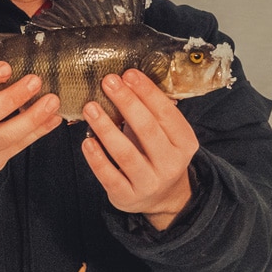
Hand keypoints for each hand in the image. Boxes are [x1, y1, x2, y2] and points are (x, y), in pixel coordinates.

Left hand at [81, 69, 198, 230]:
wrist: (163, 197)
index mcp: (184, 143)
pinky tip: (86, 141)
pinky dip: (97, 158)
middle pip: (147, 130)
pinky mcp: (128, 197)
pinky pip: (110, 176)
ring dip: (106, 128)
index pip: (166, 114)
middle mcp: (171, 164)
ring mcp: (149, 183)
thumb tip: (131, 78)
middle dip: (127, 102)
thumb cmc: (158, 154)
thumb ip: (154, 111)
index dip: (147, 92)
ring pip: (126, 153)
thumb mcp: (167, 134)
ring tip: (90, 107)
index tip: (129, 74)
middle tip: (108, 82)